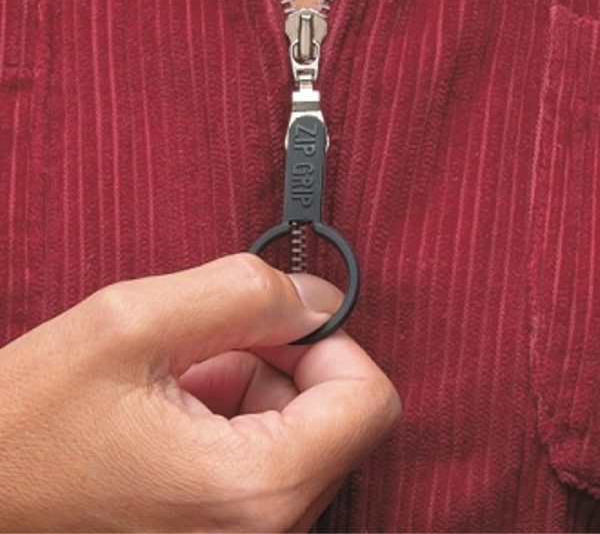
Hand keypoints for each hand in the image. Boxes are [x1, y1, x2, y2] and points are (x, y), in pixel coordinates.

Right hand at [0, 253, 399, 531]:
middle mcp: (265, 531)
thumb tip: (314, 296)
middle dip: (279, 359)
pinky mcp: (228, 526)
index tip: (276, 320)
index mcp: (255, 489)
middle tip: (206, 346)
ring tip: (176, 382)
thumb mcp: (133, 323)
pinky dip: (234, 413)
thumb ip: (243, 293)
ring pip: (301, 426)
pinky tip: (176, 407)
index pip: (370, 400)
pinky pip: (269, 450)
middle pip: (336, 411)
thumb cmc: (28, 426)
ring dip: (250, 384)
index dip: (331, 341)